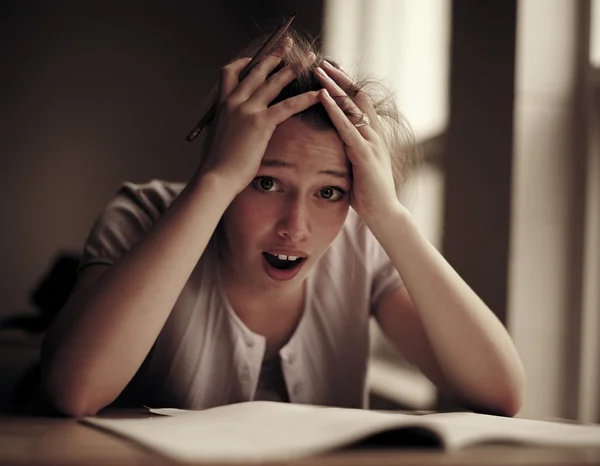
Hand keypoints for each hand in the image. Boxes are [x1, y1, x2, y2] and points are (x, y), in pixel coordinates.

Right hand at [198, 39, 318, 193]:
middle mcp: (234, 102)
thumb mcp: (217, 137)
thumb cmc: (217, 164)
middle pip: (257, 70)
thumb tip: (231, 128)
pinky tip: (318, 94)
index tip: (254, 58)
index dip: (244, 62)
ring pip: (274, 82)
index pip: (230, 72)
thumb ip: (226, 126)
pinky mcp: (260, 123)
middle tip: (288, 43)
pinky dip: (305, 98)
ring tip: (310, 58)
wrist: (216, 177)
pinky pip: (287, 106)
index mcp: (222, 105)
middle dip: (275, 54)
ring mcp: (247, 110)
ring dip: (294, 68)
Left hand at [313, 61, 400, 224]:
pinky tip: (322, 97)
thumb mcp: (357, 165)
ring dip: (333, 86)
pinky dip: (334, 110)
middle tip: (320, 62)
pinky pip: (347, 126)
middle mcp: (374, 133)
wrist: (385, 213)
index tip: (328, 71)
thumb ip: (349, 150)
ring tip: (318, 71)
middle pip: (356, 96)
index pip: (359, 101)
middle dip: (338, 78)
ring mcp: (371, 142)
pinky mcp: (364, 154)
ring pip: (351, 106)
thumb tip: (334, 143)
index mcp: (373, 134)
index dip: (344, 84)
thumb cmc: (368, 192)